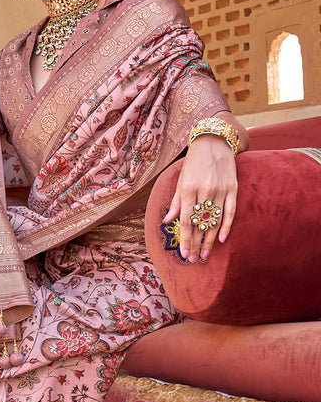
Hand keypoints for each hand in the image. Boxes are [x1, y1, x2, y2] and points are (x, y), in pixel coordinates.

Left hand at [163, 134, 237, 261]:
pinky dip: (226, 226)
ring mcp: (220, 190)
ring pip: (215, 221)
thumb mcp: (180, 180)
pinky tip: (221, 239)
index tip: (183, 254)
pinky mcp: (233, 188)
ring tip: (204, 254)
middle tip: (193, 259)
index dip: (184, 240)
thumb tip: (167, 221)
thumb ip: (175, 202)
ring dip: (209, 240)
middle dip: (195, 244)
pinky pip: (230, 211)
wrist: (214, 141)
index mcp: (188, 190)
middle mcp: (204, 191)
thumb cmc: (193, 163)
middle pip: (199, 224)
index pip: (185, 222)